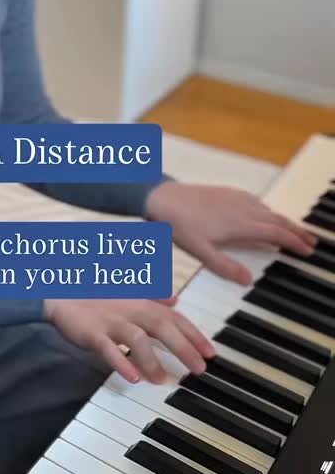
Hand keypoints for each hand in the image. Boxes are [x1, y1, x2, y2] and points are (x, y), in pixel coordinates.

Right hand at [42, 296, 214, 384]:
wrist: (59, 291)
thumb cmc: (94, 295)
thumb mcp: (127, 291)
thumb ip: (152, 295)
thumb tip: (176, 298)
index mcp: (140, 300)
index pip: (173, 317)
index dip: (194, 334)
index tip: (210, 353)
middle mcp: (130, 309)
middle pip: (162, 327)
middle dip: (183, 347)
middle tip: (200, 369)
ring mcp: (111, 321)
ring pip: (137, 339)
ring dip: (152, 360)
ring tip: (162, 381)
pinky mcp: (93, 332)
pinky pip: (108, 348)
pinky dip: (121, 362)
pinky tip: (132, 378)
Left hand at [145, 180, 316, 284]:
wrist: (163, 198)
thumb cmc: (180, 225)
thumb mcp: (202, 252)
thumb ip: (225, 267)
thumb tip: (249, 280)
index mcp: (241, 223)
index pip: (276, 232)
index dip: (294, 241)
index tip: (307, 250)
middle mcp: (243, 208)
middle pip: (277, 219)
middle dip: (296, 230)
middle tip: (310, 242)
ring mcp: (235, 198)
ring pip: (268, 209)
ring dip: (283, 220)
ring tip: (293, 231)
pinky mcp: (228, 193)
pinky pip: (256, 202)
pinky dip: (268, 211)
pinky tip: (265, 214)